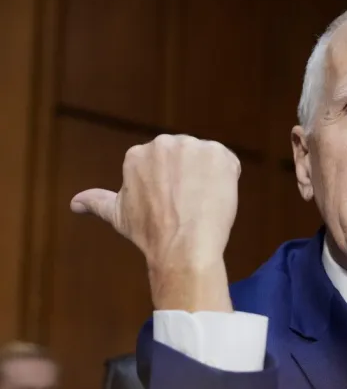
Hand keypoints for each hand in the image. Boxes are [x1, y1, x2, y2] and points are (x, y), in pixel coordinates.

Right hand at [70, 134, 240, 311]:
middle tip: (187, 206)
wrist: (183, 245)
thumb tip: (74, 203)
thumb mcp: (118, 215)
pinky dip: (228, 179)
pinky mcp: (218, 153)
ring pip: (208, 161)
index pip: (166, 165)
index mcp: (137, 154)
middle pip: (187, 158)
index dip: (172, 187)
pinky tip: (216, 197)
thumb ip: (97, 201)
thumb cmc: (150, 233)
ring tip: (201, 203)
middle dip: (190, 179)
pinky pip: (229, 164)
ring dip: (209, 179)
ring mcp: (192, 147)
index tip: (172, 205)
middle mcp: (164, 143)